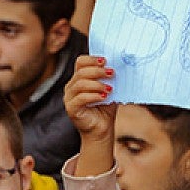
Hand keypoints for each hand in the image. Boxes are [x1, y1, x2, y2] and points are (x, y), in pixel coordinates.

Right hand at [65, 55, 117, 175]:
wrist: (102, 130)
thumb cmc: (105, 110)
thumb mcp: (109, 90)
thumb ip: (110, 80)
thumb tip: (120, 66)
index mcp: (79, 79)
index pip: (80, 62)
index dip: (92, 59)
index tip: (106, 60)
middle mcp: (72, 87)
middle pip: (81, 72)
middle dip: (98, 71)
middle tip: (112, 73)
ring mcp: (69, 98)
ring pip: (80, 84)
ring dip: (97, 84)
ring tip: (109, 88)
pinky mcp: (71, 109)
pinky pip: (80, 98)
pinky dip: (94, 96)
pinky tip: (104, 97)